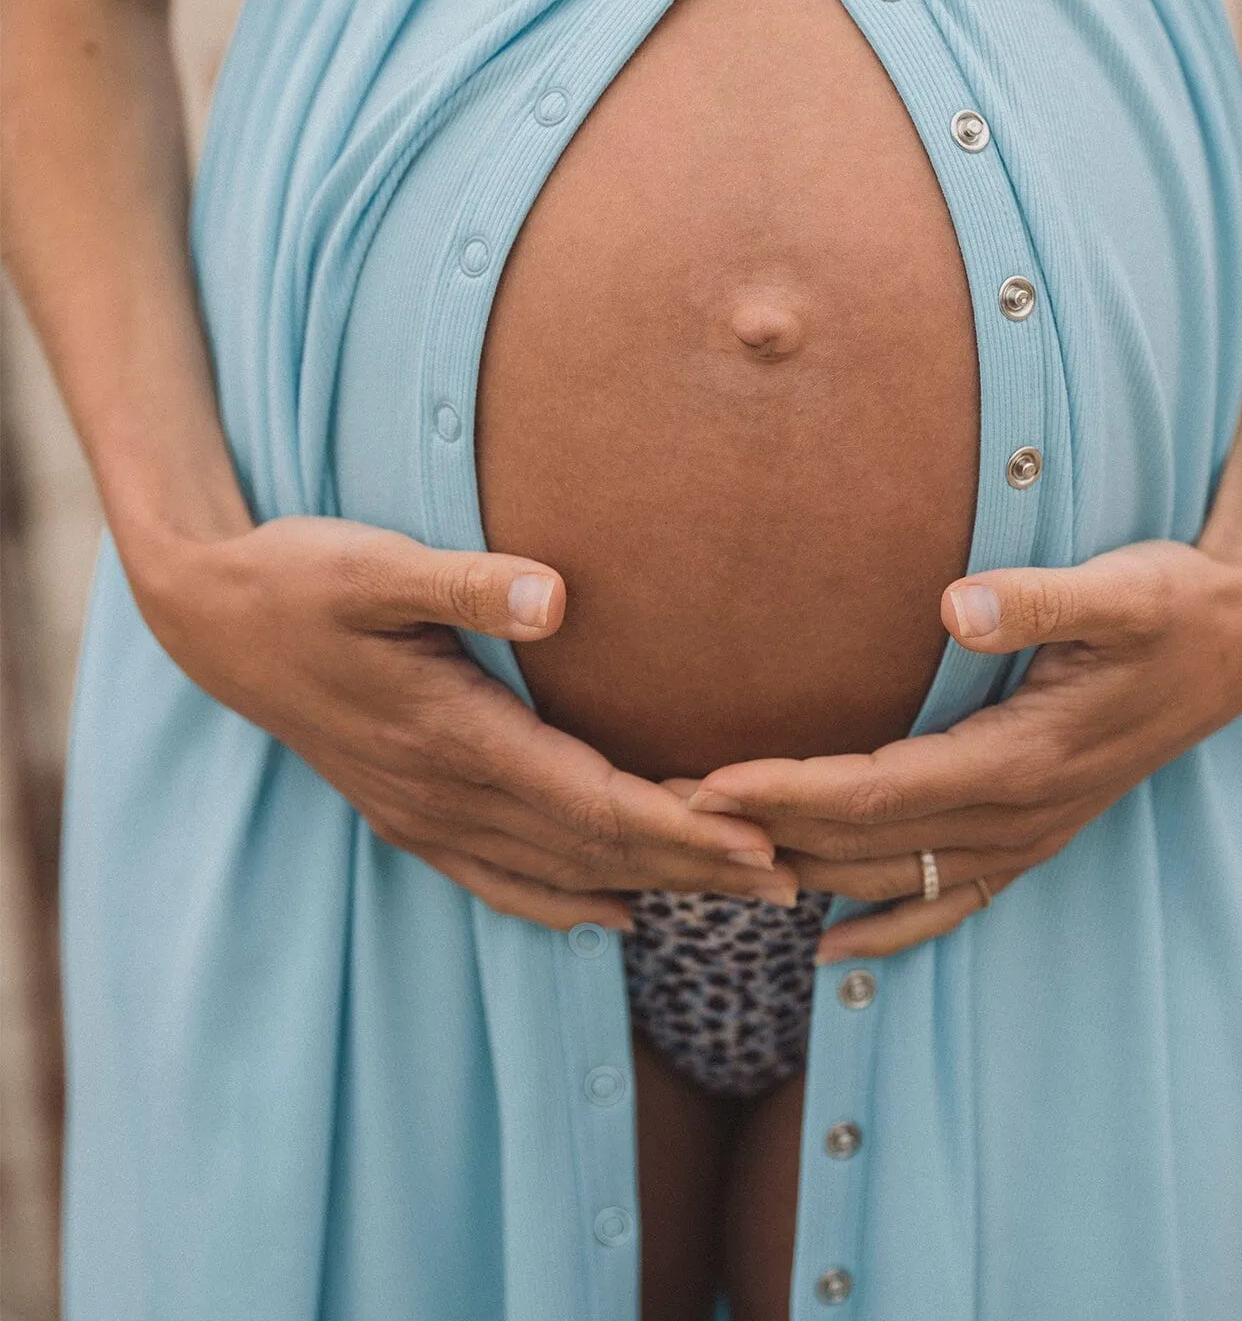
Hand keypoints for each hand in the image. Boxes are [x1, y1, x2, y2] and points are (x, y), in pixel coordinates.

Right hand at [133, 516, 788, 932]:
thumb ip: (469, 583)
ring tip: (734, 894)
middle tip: (791, 881)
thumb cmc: (303, 578)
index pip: (595, 804)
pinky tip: (612, 913)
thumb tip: (558, 596)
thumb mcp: (377, 563)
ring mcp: (424, 815)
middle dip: (696, 870)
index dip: (685, 831)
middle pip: (594, 851)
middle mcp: (445, 796)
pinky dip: (565, 902)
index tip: (765, 846)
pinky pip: (501, 880)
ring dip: (649, 886)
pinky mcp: (408, 814)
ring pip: (558, 873)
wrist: (214, 621)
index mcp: (455, 739)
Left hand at [681, 538, 1241, 962]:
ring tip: (708, 871)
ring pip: (889, 879)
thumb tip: (956, 605)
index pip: (877, 790)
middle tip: (663, 824)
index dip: (787, 793)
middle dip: (761, 838)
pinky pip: (945, 902)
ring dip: (798, 876)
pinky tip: (826, 948)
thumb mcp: (1120, 590)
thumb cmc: (1172, 605)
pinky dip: (884, 931)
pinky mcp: (1030, 834)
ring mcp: (1025, 836)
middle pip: (863, 844)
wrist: (1241, 644)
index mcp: (1021, 758)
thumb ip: (1038, 601)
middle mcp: (1016, 815)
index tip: (704, 786)